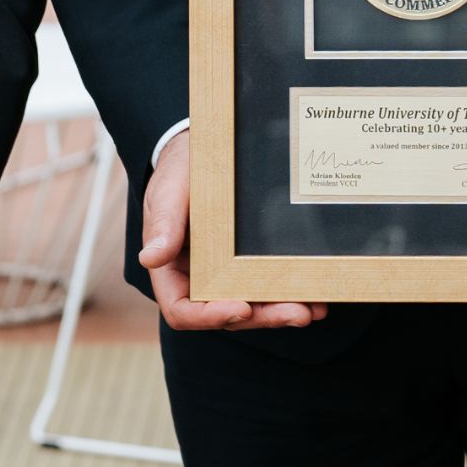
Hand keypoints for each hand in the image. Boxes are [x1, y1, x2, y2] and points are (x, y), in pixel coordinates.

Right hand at [140, 129, 324, 331]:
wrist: (202, 149)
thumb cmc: (179, 170)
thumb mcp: (169, 191)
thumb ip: (164, 224)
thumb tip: (149, 259)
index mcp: (171, 270)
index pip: (183, 310)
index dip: (211, 316)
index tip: (242, 307)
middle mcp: (198, 280)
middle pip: (227, 314)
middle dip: (263, 317)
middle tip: (298, 314)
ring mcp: (225, 274)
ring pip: (252, 306)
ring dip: (281, 312)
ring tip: (314, 309)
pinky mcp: (247, 263)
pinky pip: (267, 284)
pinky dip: (290, 293)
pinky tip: (317, 296)